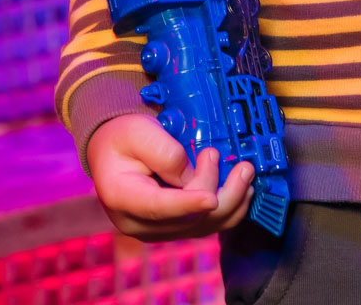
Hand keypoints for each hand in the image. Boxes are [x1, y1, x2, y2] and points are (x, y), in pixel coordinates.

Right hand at [85, 112, 257, 240]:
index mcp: (122, 197)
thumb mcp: (138, 131)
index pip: (157, 207)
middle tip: (240, 165)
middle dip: (220, 193)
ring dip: (232, 203)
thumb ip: (164, 152)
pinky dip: (229, 209)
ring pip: (202, 227)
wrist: (113, 152)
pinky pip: (206, 226)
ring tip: (246, 174)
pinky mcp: (174, 228)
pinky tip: (242, 188)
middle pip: (188, 220)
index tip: (211, 198)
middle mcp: (138, 223)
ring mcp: (157, 229)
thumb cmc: (123, 138)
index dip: (187, 204)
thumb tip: (191, 176)